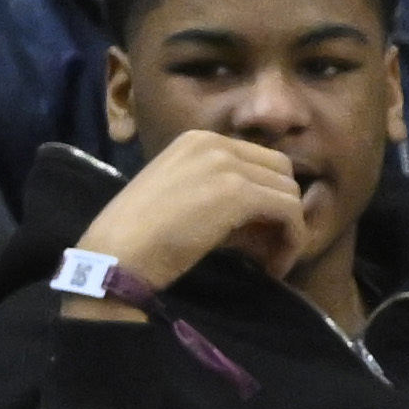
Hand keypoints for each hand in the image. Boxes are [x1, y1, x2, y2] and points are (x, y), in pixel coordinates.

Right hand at [71, 133, 311, 297]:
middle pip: (280, 172)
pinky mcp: (238, 192)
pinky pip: (289, 211)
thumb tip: (265, 222)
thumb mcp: (184, 203)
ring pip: (289, 192)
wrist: (116, 254)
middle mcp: (214, 142)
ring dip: (288, 230)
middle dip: (282, 211)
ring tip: (270, 263)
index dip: (265, 199)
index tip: (257, 237)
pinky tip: (273, 268)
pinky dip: (291, 241)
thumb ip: (222, 200)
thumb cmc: (138, 238)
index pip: (257, 161)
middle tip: (268, 250)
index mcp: (198, 140)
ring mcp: (226, 164)